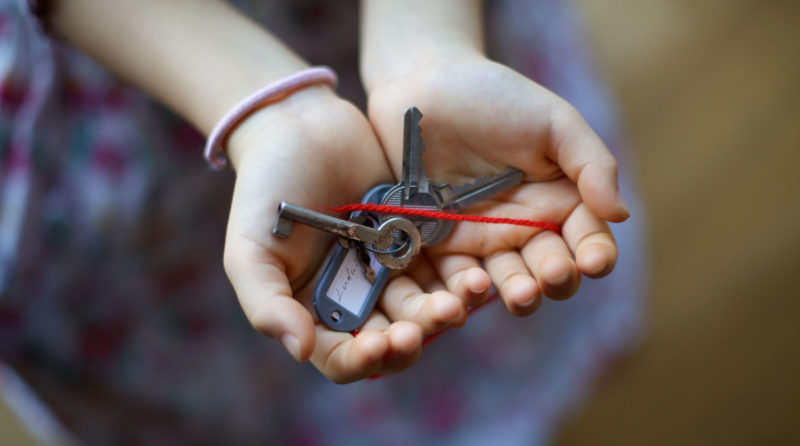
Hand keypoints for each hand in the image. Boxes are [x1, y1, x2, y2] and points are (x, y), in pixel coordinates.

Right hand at [222, 87, 475, 382]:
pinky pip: (441, 269)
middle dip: (410, 338)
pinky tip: (471, 277)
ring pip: (421, 308)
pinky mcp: (416, 239)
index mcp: (313, 310)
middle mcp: (354, 297)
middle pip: (389, 339)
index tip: (378, 345)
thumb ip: (267, 304)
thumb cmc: (265, 190)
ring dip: (440, 313)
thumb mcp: (250, 249)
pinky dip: (455, 278)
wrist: (300, 127)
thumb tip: (299, 351)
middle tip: (427, 324)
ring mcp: (388, 269)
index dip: (360, 361)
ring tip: (457, 303)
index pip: (340, 356)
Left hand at [366, 54, 628, 314]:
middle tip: (551, 275)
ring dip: (518, 293)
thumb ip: (590, 163)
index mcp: (561, 200)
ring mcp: (483, 240)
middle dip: (556, 280)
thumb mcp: (553, 121)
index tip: (593, 261)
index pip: (588, 239)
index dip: (595, 255)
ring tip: (521, 294)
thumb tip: (621, 215)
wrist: (421, 90)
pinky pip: (457, 277)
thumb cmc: (493, 98)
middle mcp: (526, 228)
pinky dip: (466, 289)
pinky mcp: (442, 246)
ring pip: (508, 281)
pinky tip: (473, 285)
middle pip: (551, 271)